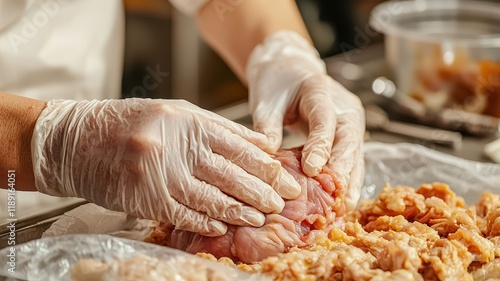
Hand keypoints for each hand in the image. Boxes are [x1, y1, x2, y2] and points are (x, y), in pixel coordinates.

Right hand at [31, 99, 300, 235]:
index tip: (286, 177)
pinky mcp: (143, 198)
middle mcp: (175, 146)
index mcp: (187, 121)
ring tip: (260, 217)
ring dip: (239, 210)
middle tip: (284, 202)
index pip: (239, 146)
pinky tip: (223, 226)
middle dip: (261, 190)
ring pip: (210, 197)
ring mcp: (159, 173)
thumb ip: (217, 129)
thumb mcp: (175, 113)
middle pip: (230, 174)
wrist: (75, 140)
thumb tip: (258, 146)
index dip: (266, 166)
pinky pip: (182, 214)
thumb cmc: (129, 122)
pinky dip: (205, 222)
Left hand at [246, 31, 364, 210]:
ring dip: (349, 183)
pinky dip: (347, 182)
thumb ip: (268, 125)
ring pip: (355, 156)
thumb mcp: (266, 100)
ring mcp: (351, 123)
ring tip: (340, 210)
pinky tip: (342, 204)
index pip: (324, 121)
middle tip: (333, 199)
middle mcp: (344, 108)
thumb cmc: (277, 84)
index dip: (320, 146)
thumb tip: (268, 154)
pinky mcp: (350, 138)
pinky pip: (352, 162)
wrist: (290, 71)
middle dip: (342, 172)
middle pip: (349, 142)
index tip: (311, 170)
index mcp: (321, 91)